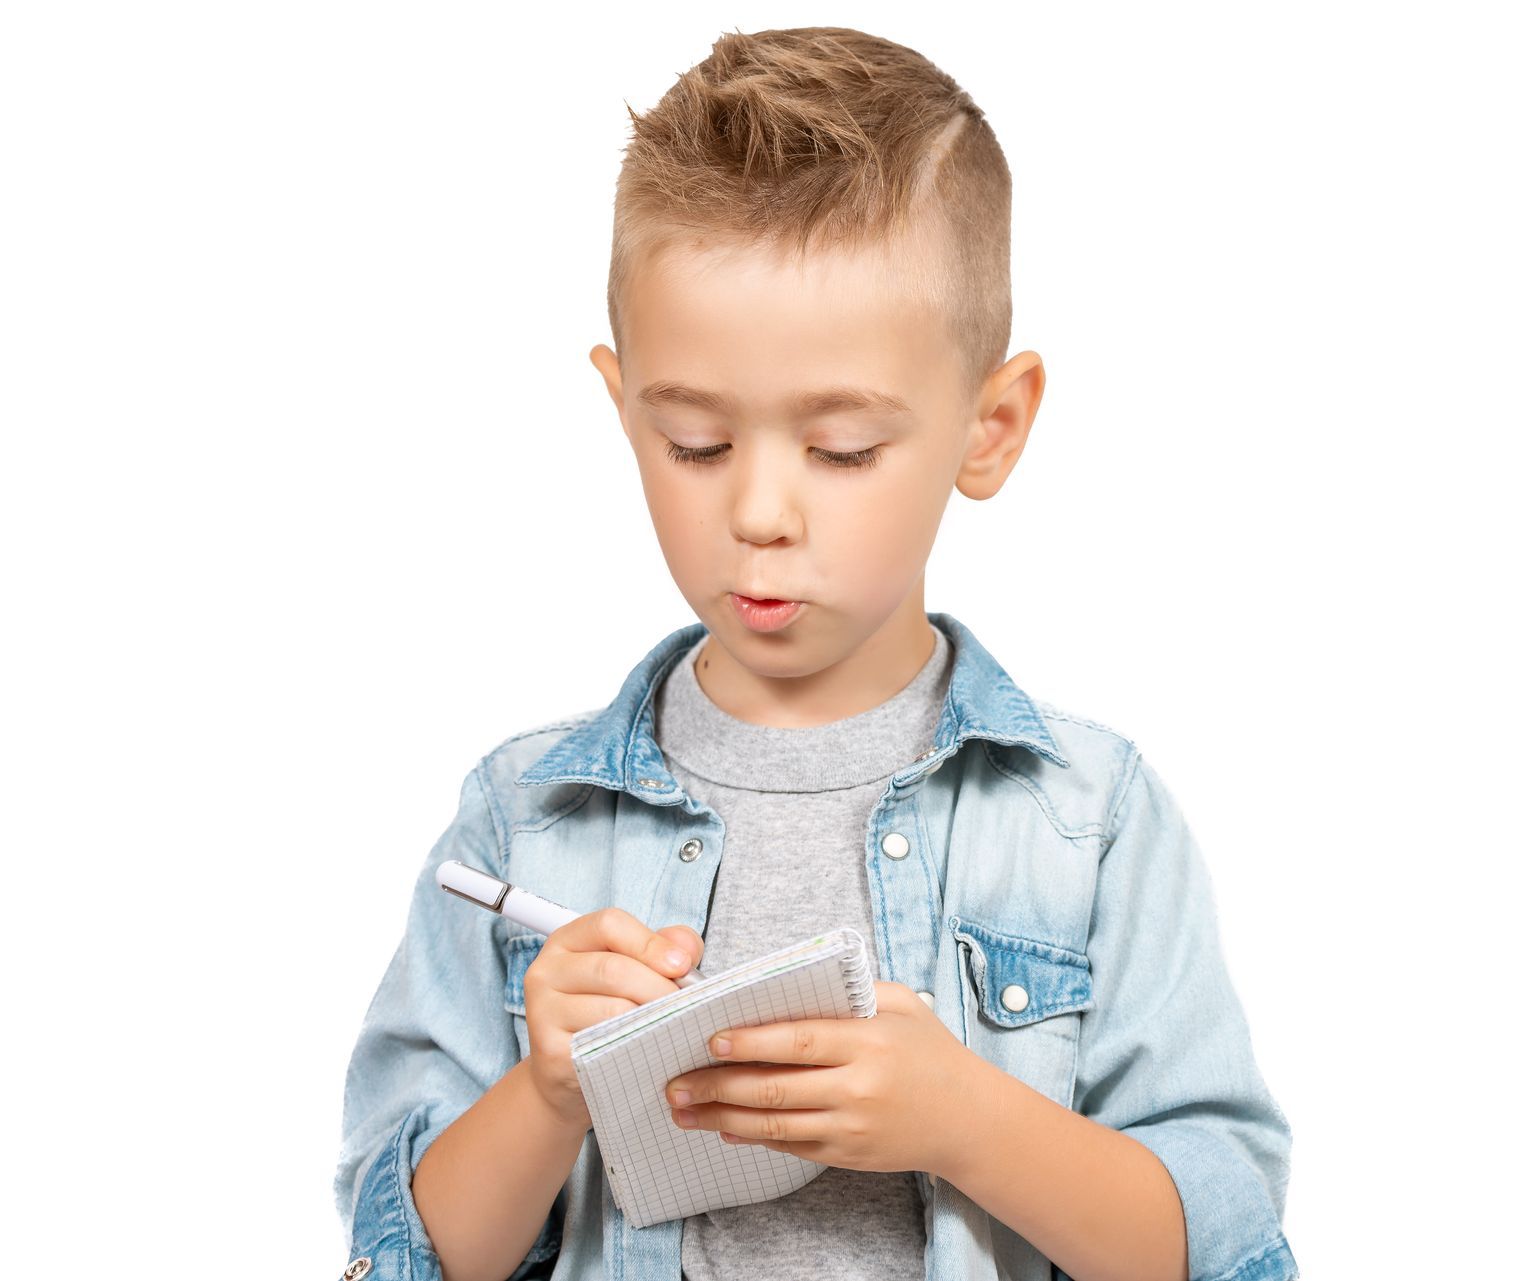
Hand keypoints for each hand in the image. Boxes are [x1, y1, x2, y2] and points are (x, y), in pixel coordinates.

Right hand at [522, 907, 704, 1129]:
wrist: (565, 1072)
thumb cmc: (605, 1011)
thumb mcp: (631, 970)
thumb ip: (661, 949)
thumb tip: (686, 949)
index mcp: (567, 941)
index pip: (608, 925)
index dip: (650, 942)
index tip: (683, 965)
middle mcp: (546, 971)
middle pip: (612, 968)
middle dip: (659, 987)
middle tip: (685, 1004)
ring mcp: (542, 1011)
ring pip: (612, 1009)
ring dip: (651, 1018)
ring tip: (672, 1026)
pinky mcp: (549, 1051)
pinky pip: (603, 1045)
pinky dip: (634, 1045)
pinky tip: (649, 1048)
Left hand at [662, 981, 977, 1176]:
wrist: (970, 1120)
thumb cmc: (931, 1051)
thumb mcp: (902, 1005)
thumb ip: (850, 992)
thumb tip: (787, 981)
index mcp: (870, 1042)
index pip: (799, 1041)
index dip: (752, 1042)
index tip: (711, 1039)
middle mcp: (858, 1088)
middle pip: (776, 1088)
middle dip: (719, 1085)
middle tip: (675, 1082)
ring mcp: (852, 1127)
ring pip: (776, 1125)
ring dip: (722, 1117)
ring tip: (683, 1110)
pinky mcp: (848, 1155)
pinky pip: (791, 1147)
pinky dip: (753, 1137)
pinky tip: (722, 1126)